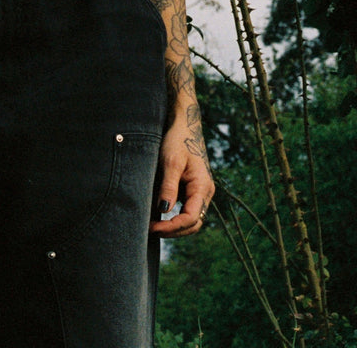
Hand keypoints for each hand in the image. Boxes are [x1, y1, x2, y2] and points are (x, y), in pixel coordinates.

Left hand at [150, 109, 214, 237]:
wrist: (184, 125)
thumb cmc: (177, 140)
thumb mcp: (170, 162)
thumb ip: (168, 187)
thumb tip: (164, 211)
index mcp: (203, 186)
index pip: (191, 218)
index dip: (172, 227)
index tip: (153, 227)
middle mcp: (206, 191)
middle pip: (194, 224)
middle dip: (173, 231)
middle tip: (150, 229)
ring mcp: (201, 191)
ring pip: (192, 219)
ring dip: (174, 226)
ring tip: (153, 225)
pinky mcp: (194, 189)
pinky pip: (188, 210)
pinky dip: (175, 217)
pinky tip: (159, 215)